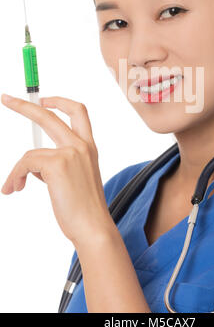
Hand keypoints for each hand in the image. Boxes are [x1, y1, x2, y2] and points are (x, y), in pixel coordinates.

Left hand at [1, 94, 111, 246]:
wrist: (93, 227)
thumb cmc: (84, 209)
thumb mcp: (77, 178)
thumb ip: (61, 164)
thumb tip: (34, 166)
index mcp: (89, 147)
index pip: (77, 112)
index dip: (60, 101)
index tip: (44, 100)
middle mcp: (81, 145)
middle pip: (49, 115)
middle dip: (25, 106)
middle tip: (6, 99)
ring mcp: (70, 153)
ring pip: (30, 153)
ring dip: (17, 171)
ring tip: (14, 187)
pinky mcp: (57, 164)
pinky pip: (25, 164)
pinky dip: (15, 177)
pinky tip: (14, 189)